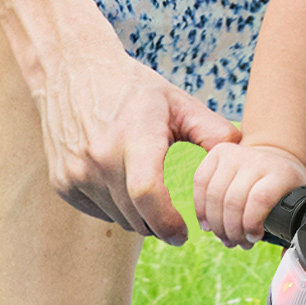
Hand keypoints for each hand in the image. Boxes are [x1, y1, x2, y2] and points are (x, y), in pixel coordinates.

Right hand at [33, 43, 238, 244]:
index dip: (168, 222)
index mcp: (133, 137)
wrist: (71, 71)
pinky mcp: (62, 182)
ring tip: (151, 193)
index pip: (148, 194)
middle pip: (136, 216)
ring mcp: (75, 172)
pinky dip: (116, 209)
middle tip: (176, 218)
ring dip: (140, 218)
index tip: (184, 233)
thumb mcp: (178, 103)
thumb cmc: (133, 89)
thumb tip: (243, 158)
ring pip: (119, 219)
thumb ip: (214, 132)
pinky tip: (124, 184)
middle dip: (161, 225)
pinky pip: (99, 213)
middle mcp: (99, 157)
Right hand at [193, 141, 305, 247]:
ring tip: (225, 238)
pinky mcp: (217, 153)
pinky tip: (207, 224)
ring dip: (216, 224)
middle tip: (238, 243)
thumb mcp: (298, 204)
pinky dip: (200, 208)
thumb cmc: (285, 188)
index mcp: (281, 173)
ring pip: (214, 194)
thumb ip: (294, 231)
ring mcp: (236, 154)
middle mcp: (258, 160)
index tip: (254, 239)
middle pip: (233, 201)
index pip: (260, 199)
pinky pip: (200, 182)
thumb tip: (286, 260)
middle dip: (232, 231)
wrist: (275, 158)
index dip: (251, 224)